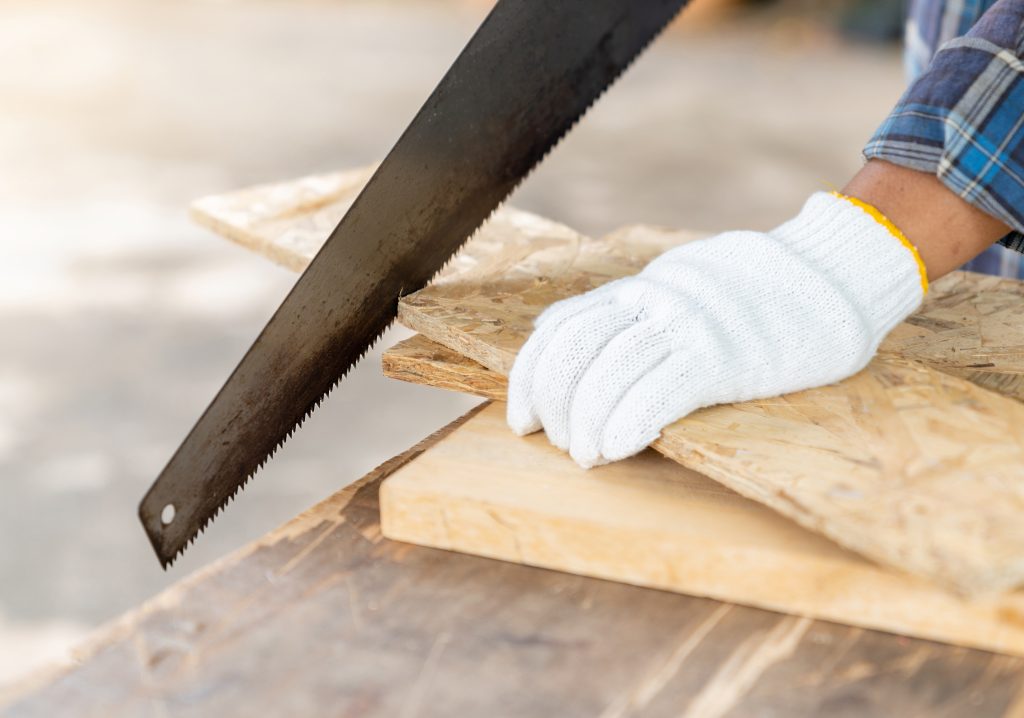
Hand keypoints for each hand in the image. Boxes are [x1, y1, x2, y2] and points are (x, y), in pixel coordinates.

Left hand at [506, 192, 926, 467]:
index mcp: (639, 287)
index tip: (522, 418)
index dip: (529, 378)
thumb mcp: (681, 281)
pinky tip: (615, 449)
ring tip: (585, 455)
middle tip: (560, 443)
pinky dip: (627, 425)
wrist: (834, 273)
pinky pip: (658, 393)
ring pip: (609, 375)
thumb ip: (629, 306)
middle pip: (574, 354)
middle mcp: (653, 301)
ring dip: (586, 424)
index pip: (559, 329)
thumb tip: (565, 329)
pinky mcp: (722, 356)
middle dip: (555, 406)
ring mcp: (687, 326)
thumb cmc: (757, 290)